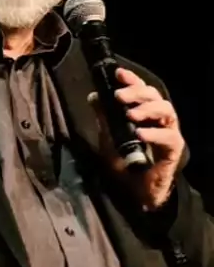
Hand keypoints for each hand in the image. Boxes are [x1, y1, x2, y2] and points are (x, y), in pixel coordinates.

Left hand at [88, 67, 184, 209]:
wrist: (134, 193)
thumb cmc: (124, 164)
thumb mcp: (108, 138)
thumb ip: (104, 117)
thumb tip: (94, 96)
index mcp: (145, 115)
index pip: (142, 91)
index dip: (132, 80)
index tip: (118, 73)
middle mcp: (159, 121)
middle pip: (155, 96)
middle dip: (137, 92)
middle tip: (119, 96)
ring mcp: (168, 134)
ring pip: (167, 110)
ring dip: (147, 109)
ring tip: (130, 114)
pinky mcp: (173, 150)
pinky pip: (169, 137)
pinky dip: (154, 134)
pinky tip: (140, 134)